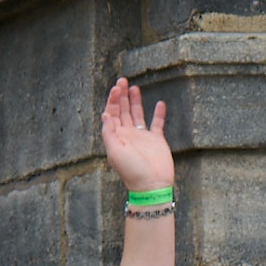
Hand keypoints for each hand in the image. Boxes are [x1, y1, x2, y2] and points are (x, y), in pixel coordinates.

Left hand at [101, 75, 175, 193]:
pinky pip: (157, 123)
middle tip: (122, 80)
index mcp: (115, 136)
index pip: (112, 114)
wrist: (152, 184)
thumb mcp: (115, 151)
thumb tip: (105, 114)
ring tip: (134, 87)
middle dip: (121, 96)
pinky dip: (158, 113)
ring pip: (137, 114)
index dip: (113, 100)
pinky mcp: (157, 140)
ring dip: (135, 101)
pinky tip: (159, 103)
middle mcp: (127, 134)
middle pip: (123, 111)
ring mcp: (142, 136)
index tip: (116, 88)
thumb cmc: (131, 170)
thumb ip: (109, 132)